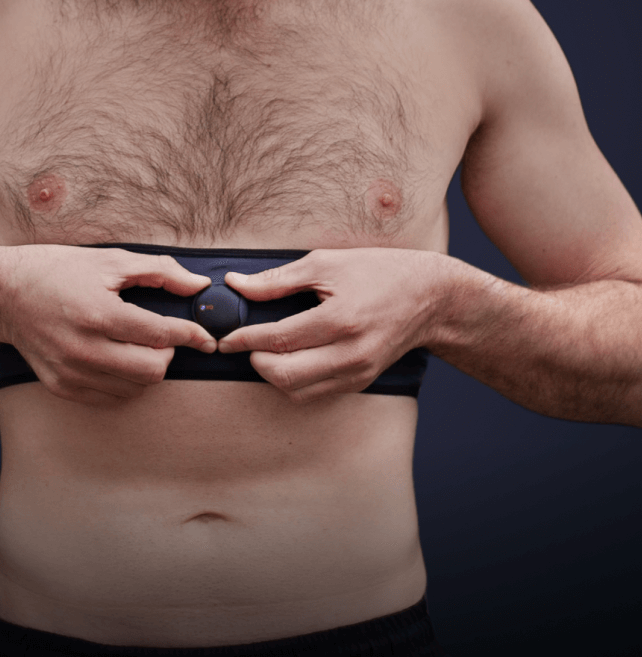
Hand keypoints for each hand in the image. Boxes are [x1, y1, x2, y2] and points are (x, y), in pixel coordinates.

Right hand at [0, 245, 215, 405]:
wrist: (3, 294)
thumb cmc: (59, 271)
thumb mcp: (110, 261)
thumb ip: (160, 272)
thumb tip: (199, 287)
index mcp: (98, 313)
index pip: (161, 334)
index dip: (192, 336)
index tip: (206, 338)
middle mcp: (84, 348)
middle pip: (153, 370)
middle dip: (168, 354)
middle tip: (160, 336)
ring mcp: (71, 372)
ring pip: (135, 388)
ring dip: (147, 368)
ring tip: (136, 345)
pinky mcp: (62, 386)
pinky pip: (112, 397)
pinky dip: (125, 382)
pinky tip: (118, 359)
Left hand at [217, 248, 445, 402]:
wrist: (430, 297)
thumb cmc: (379, 272)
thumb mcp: (327, 263)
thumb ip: (278, 280)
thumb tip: (236, 285)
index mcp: (340, 319)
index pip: (278, 339)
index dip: (244, 340)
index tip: (225, 338)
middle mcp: (350, 353)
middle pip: (284, 375)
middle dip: (254, 361)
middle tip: (243, 344)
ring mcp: (357, 372)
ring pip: (297, 391)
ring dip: (272, 374)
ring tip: (265, 351)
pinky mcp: (360, 382)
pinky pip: (315, 393)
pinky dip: (294, 380)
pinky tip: (289, 358)